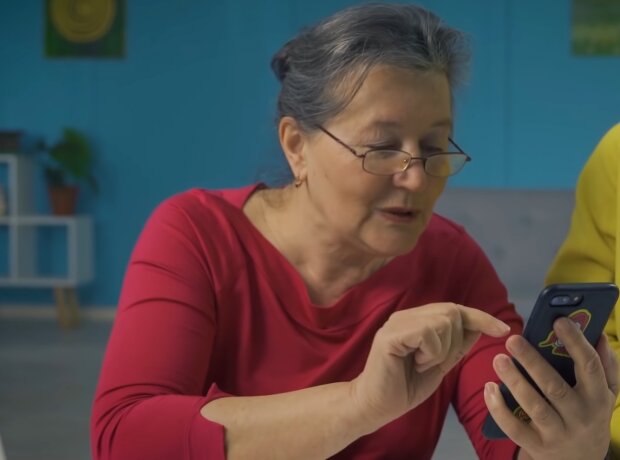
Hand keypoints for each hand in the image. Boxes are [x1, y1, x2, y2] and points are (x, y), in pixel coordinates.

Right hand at [350, 303, 510, 425]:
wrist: (376, 406)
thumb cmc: (404, 387)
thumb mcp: (440, 365)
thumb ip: (457, 346)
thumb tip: (479, 327)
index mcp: (418, 320)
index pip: (456, 309)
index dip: (481, 317)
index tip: (504, 330)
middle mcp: (407, 316)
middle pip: (452, 312)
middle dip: (455, 341)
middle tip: (435, 362)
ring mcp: (397, 323)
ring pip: (442, 321)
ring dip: (441, 349)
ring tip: (422, 363)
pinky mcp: (390, 335)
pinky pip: (427, 333)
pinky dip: (430, 352)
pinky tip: (415, 363)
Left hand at [484, 317, 618, 459]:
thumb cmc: (589, 415)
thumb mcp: (606, 393)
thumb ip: (606, 364)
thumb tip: (598, 332)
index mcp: (597, 397)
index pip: (590, 366)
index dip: (576, 342)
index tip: (559, 320)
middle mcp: (580, 416)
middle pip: (554, 386)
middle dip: (533, 361)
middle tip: (512, 339)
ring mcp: (559, 434)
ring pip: (534, 406)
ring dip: (514, 381)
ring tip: (498, 359)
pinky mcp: (538, 447)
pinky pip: (515, 428)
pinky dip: (499, 409)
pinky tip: (489, 388)